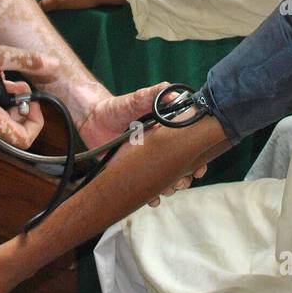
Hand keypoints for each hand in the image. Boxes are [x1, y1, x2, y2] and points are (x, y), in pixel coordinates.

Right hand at [0, 40, 55, 148]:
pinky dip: (4, 98)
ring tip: (11, 79)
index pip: (24, 139)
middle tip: (22, 84)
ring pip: (9, 119)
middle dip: (24, 106)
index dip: (36, 121)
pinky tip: (1, 79)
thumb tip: (54, 65)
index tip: (33, 99)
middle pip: (18, 128)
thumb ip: (28, 62)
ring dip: (15, 100)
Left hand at [72, 82, 206, 201]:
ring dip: (171, 188)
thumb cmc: (117, 107)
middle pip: (182, 169)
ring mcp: (148, 162)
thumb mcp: (137, 99)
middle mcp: (161, 149)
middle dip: (185, 178)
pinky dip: (153, 198)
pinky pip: (147, 190)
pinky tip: (153, 199)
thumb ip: (155, 94)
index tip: (199, 168)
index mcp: (167, 133)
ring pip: (167, 182)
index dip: (198, 160)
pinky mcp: (134, 173)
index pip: (190, 147)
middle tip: (180, 181)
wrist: (92, 119)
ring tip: (166, 188)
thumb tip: (173, 92)